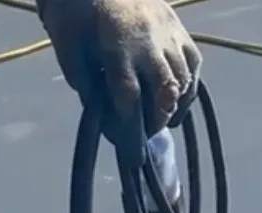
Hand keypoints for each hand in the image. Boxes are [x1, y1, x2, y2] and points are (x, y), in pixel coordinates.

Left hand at [38, 0, 200, 157]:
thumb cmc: (78, 11)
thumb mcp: (68, 47)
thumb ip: (85, 83)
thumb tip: (103, 116)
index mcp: (116, 45)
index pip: (129, 97)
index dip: (129, 128)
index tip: (127, 149)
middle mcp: (149, 42)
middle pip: (164, 94)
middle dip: (155, 122)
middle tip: (143, 134)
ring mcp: (169, 35)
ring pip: (183, 83)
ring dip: (172, 108)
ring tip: (159, 119)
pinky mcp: (181, 31)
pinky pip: (193, 68)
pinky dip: (187, 90)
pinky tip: (175, 100)